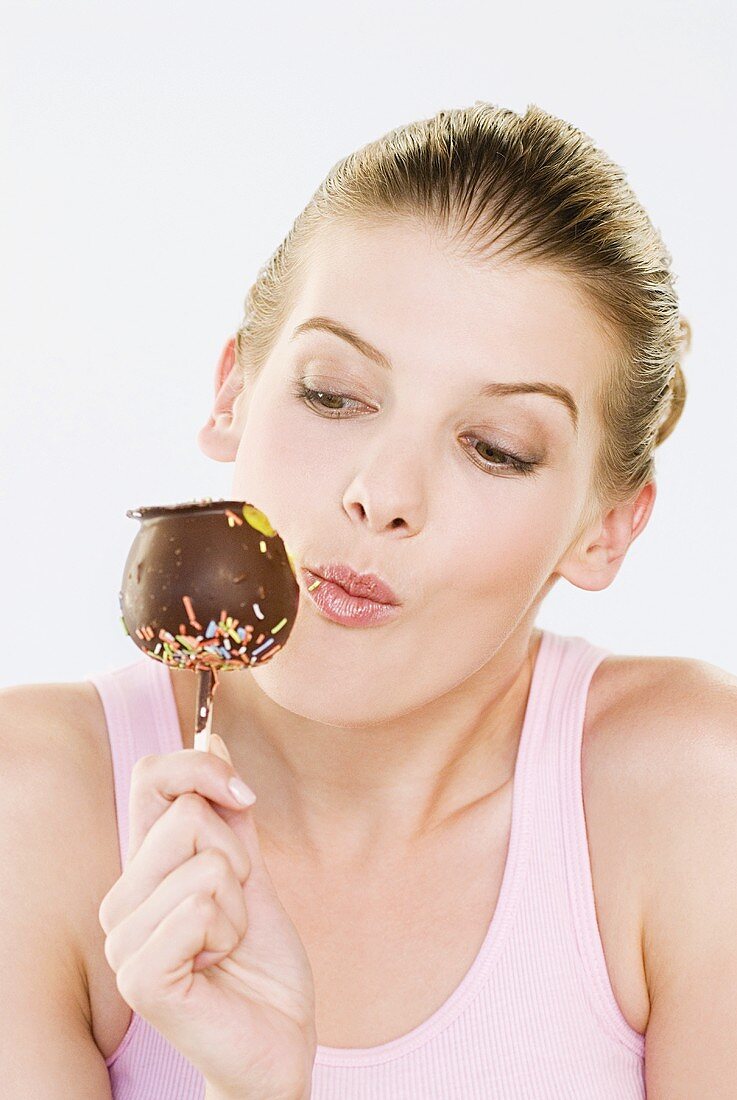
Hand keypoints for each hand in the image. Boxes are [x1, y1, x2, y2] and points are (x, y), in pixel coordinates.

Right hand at [98, 733, 315, 1099]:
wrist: (276, 1038)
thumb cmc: (258, 961)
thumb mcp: (249, 872)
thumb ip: (227, 813)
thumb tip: (214, 735)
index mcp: (142, 868)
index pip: (150, 775)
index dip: (201, 767)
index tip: (244, 797)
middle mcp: (121, 899)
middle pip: (188, 816)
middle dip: (237, 858)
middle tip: (235, 909)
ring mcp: (124, 940)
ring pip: (204, 864)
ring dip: (239, 904)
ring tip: (227, 944)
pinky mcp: (142, 977)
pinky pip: (202, 906)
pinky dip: (231, 931)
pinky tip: (219, 966)